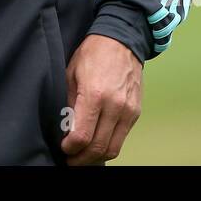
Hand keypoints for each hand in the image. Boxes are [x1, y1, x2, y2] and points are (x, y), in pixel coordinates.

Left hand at [60, 34, 142, 164]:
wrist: (122, 40)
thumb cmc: (93, 54)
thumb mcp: (71, 74)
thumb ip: (69, 103)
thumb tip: (65, 128)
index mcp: (95, 95)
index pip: (82, 136)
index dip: (70, 148)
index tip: (64, 148)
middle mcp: (115, 106)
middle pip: (99, 147)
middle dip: (82, 159)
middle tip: (71, 159)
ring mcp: (128, 110)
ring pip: (113, 148)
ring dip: (96, 157)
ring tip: (83, 156)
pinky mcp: (135, 112)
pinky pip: (122, 138)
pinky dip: (109, 145)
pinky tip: (97, 143)